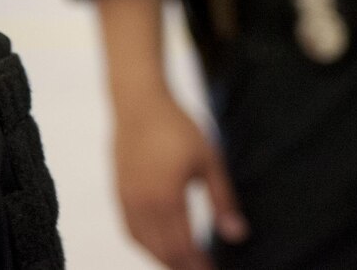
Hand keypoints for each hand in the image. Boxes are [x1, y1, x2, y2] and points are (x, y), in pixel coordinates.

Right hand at [112, 90, 247, 269]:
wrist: (140, 104)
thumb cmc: (178, 128)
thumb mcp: (210, 161)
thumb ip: (223, 201)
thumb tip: (238, 234)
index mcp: (168, 197)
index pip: (185, 247)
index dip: (199, 265)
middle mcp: (143, 205)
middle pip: (164, 252)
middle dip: (184, 267)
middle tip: (203, 269)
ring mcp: (127, 201)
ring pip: (145, 245)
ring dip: (164, 259)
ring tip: (185, 264)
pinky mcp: (119, 195)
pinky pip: (131, 232)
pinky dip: (146, 246)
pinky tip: (160, 247)